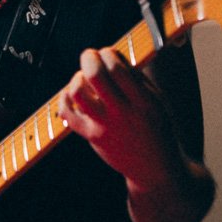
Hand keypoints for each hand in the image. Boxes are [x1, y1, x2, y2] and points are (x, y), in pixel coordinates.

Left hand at [57, 47, 171, 186]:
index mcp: (144, 101)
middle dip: (89, 57)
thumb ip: (137, 78)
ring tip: (83, 78)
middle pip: (95, 75)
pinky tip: (71, 94)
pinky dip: (64, 98)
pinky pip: (67, 113)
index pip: (117, 68)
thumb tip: (113, 55)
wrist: (154, 168)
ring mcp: (105, 126)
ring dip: (76, 78)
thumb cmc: (157, 128)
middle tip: (90, 56)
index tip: (108, 53)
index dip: (108, 53)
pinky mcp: (91, 136)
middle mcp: (123, 113)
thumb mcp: (157, 101)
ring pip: (77, 92)